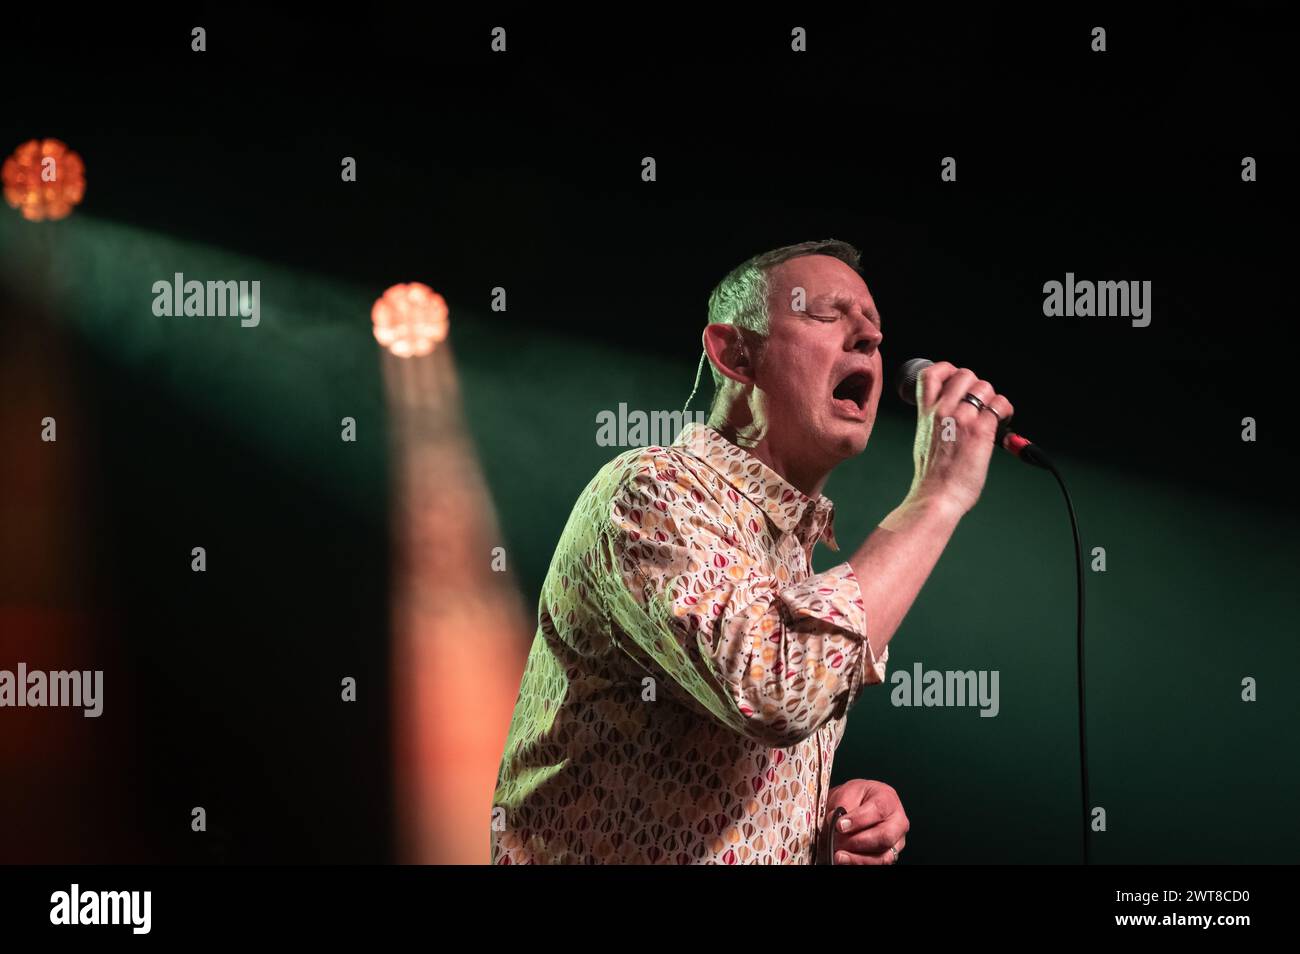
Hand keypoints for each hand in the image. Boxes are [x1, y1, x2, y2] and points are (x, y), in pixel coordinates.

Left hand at [827, 779, 908, 864]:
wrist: (857, 804)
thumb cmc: (856, 797)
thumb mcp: (847, 792)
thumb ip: (842, 806)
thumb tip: (836, 823)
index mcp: (888, 799)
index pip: (878, 810)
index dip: (858, 820)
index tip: (840, 826)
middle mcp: (898, 821)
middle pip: (885, 837)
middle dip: (858, 841)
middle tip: (837, 840)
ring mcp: (896, 841)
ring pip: (883, 856)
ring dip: (858, 858)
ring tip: (839, 856)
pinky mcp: (889, 855)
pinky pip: (877, 864)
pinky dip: (859, 863)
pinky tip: (845, 860)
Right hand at [907, 361, 1014, 516]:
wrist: (936, 497)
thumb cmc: (931, 478)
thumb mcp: (924, 441)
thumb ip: (936, 423)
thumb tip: (954, 417)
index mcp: (926, 414)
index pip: (930, 374)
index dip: (947, 370)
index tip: (956, 382)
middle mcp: (942, 411)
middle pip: (964, 374)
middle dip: (977, 384)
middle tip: (980, 403)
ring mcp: (962, 419)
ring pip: (985, 386)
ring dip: (993, 398)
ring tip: (994, 415)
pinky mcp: (981, 431)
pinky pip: (1000, 405)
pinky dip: (1006, 410)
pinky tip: (1004, 423)